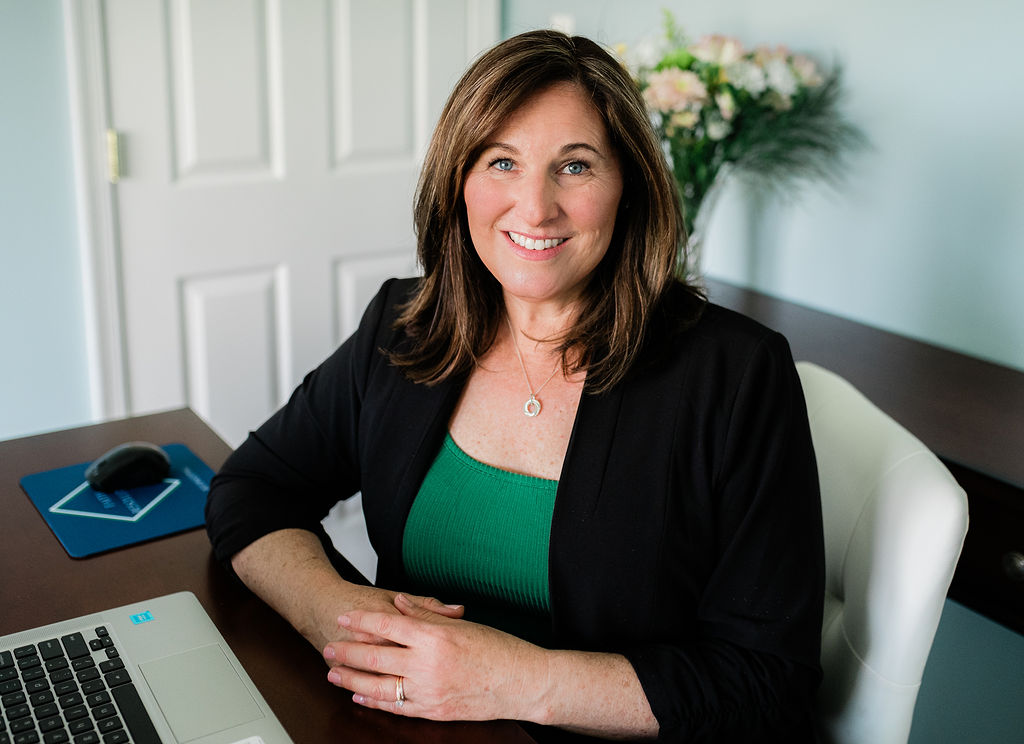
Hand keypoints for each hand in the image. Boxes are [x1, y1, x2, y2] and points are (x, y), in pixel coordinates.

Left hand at [323, 593, 546, 721]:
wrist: (522, 683)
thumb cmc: (498, 650)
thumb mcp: (460, 625)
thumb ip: (424, 613)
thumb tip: (397, 603)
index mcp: (435, 636)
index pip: (387, 626)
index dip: (361, 621)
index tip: (343, 618)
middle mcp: (428, 664)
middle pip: (376, 657)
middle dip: (348, 652)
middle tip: (329, 647)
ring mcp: (429, 691)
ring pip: (380, 687)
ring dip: (353, 681)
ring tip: (334, 674)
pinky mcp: (434, 712)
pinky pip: (396, 708)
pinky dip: (375, 702)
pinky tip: (360, 697)